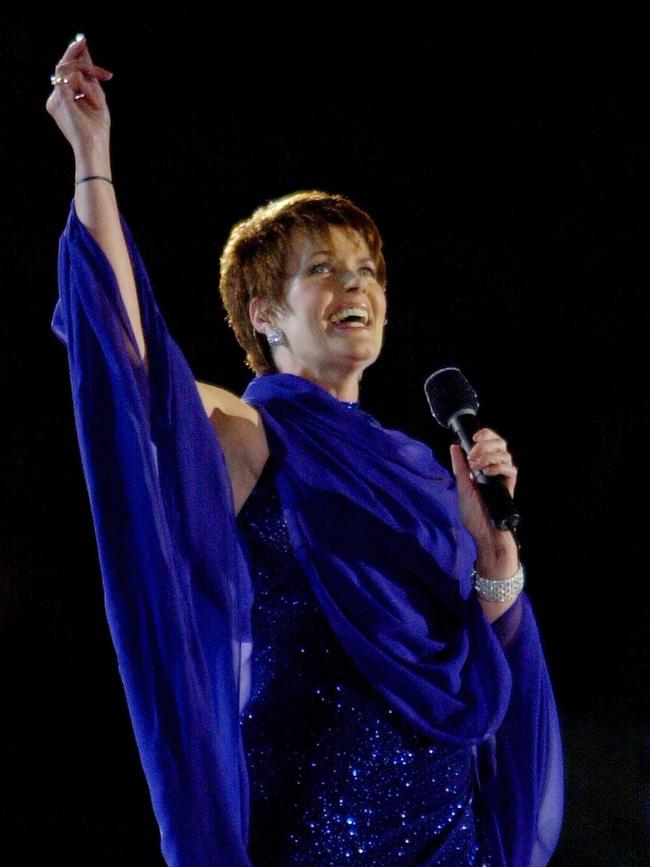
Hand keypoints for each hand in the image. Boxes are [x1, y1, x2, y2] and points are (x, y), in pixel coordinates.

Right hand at [45, 35, 112, 153]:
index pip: (66, 72)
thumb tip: (86, 56)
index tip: (82, 42)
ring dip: (90, 80)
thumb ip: (90, 80)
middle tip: (85, 43)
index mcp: (63, 99)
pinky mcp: (59, 99)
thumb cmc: (97, 130)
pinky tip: (95, 102)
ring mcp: (55, 99)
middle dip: (80, 58)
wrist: (93, 148)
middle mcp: (56, 98)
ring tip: (100, 99)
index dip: (74, 55)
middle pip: (65, 67)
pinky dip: (88, 88)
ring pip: (70, 71)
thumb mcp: (96, 99)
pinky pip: (72, 78)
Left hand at [450, 429, 518, 576]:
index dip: (485, 435)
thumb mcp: (462, 486)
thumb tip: (455, 447)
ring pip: (505, 454)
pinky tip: (486, 473)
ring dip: (488, 456)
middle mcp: (495, 469)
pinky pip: (510, 469)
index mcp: (484, 466)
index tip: (473, 437)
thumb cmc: (473, 514)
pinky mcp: (510, 485)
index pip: (490, 442)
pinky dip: (497, 467)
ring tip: (476, 467)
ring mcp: (503, 477)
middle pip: (500, 443)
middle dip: (486, 443)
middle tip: (473, 453)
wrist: (484, 532)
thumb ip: (460, 466)